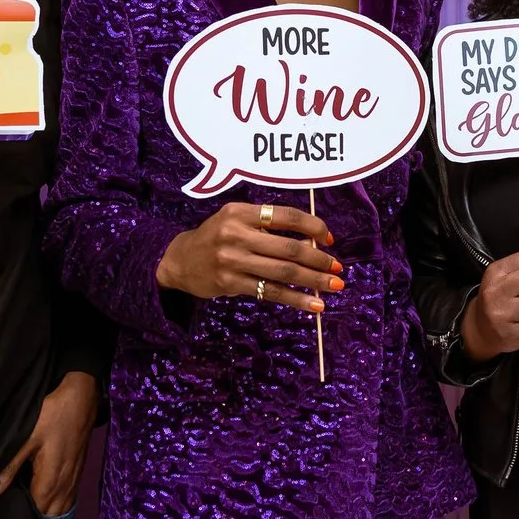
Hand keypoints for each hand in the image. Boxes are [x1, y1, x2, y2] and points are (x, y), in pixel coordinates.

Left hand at [0, 372, 100, 515]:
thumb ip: (10, 467)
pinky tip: (46, 503)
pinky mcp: (78, 472)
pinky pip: (68, 498)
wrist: (82, 398)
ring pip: (61, 509)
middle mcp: (65, 485)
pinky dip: (57, 504)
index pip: (36, 513)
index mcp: (50, 481)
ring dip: (48, 515)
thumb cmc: (53, 415)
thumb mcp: (27, 439)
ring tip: (29, 518)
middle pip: (50, 516)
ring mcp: (74, 479)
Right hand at [155, 202, 341, 312]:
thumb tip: (313, 239)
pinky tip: (314, 305)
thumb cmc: (217, 237)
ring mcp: (232, 259)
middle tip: (338, 267)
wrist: (180, 260)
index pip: (287, 216)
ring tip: (335, 285)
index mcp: (241, 212)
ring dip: (314, 280)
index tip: (329, 239)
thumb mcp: (236, 219)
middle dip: (319, 258)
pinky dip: (296, 299)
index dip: (314, 226)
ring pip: (284, 272)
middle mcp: (236, 233)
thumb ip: (267, 225)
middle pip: (289, 247)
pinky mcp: (230, 283)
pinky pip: (270, 292)